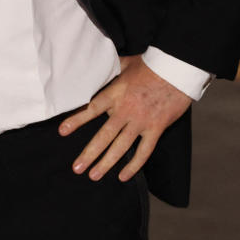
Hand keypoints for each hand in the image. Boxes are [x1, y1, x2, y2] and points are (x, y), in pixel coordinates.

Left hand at [59, 55, 191, 182]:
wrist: (177, 70)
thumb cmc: (150, 65)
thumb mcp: (125, 63)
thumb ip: (109, 70)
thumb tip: (95, 67)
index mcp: (115, 93)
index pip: (92, 109)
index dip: (77, 120)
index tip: (62, 132)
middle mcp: (125, 110)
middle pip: (104, 135)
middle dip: (89, 153)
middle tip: (77, 168)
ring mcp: (141, 121)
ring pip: (121, 147)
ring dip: (106, 163)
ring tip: (94, 175)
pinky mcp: (156, 128)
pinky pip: (144, 151)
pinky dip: (134, 165)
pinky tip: (123, 176)